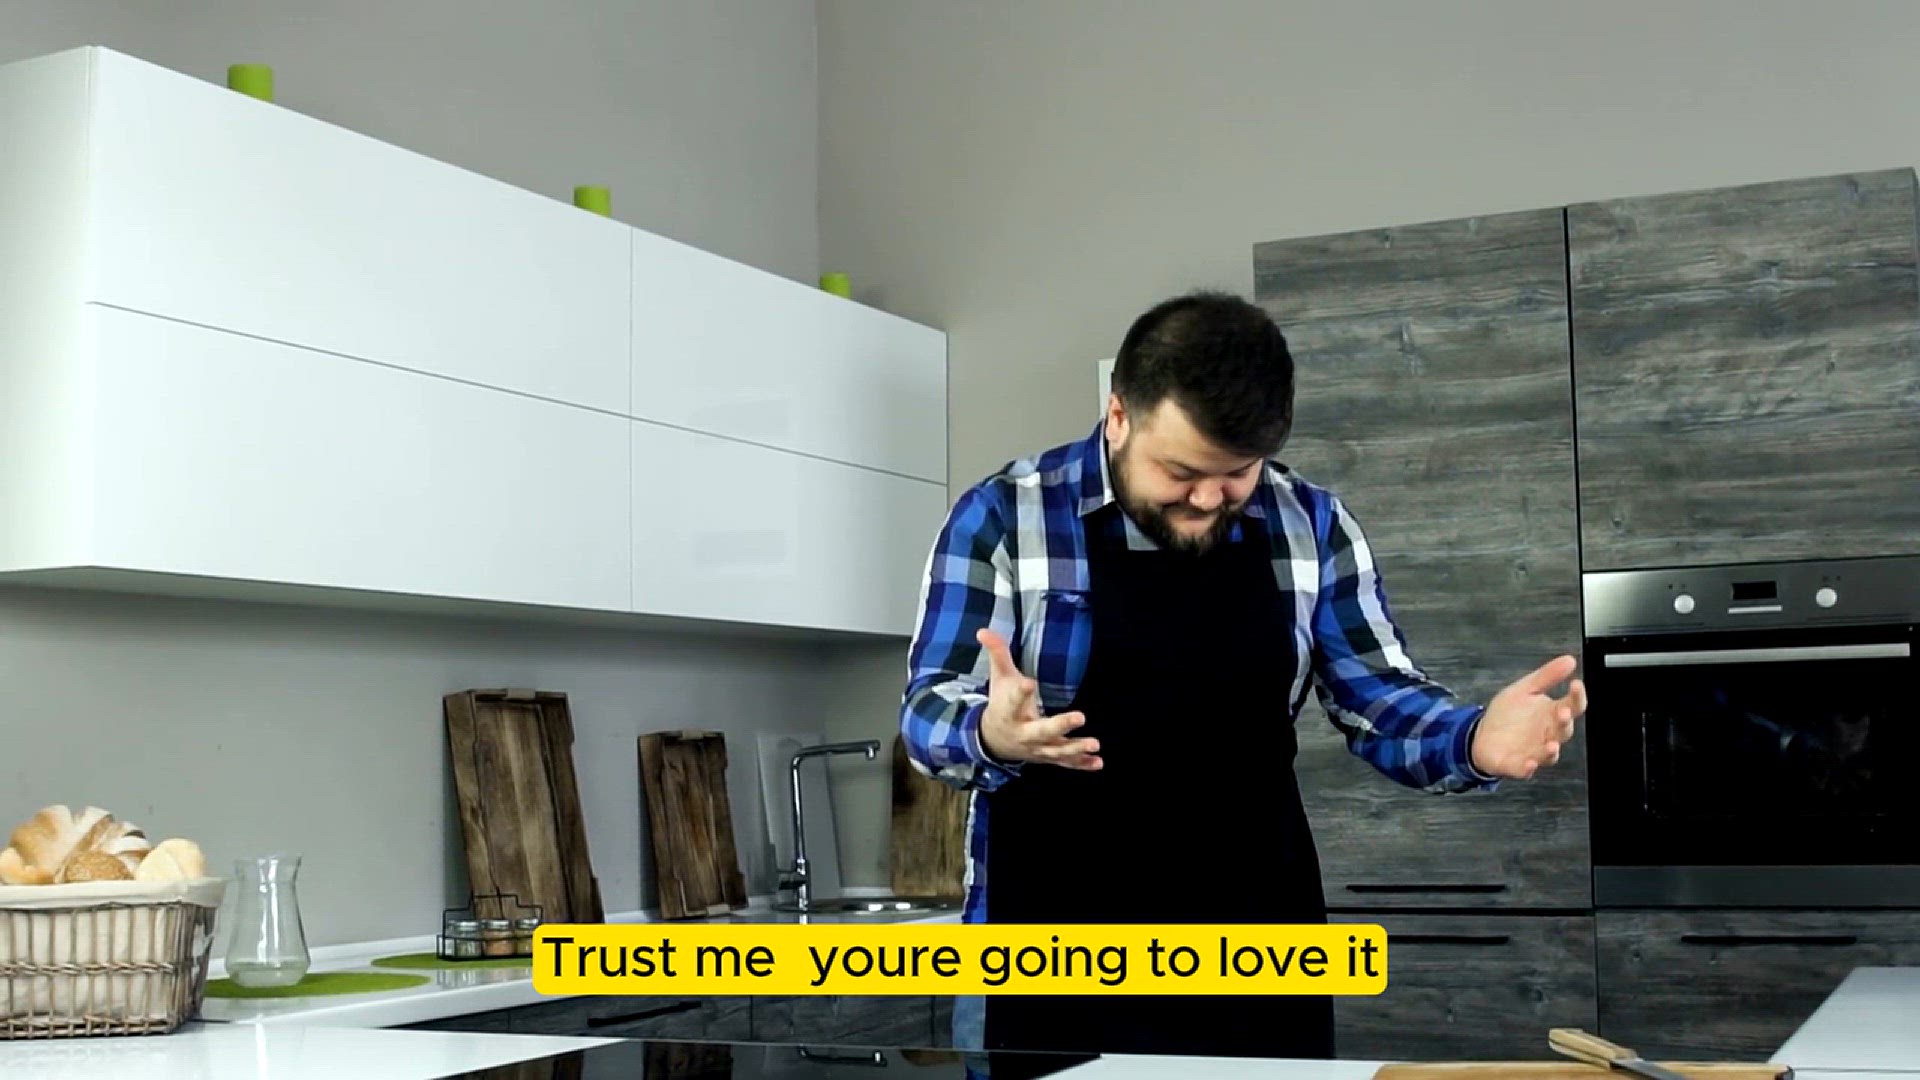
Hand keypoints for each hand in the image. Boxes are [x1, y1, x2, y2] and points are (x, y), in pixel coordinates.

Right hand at [974, 629, 1102, 770]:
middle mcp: (1023, 733)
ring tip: (1095, 743)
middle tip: (1080, 716)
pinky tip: (1098, 763)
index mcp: (1009, 712)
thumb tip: (983, 630)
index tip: (1029, 683)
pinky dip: (1081, 764)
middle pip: (1041, 731)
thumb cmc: (1000, 704)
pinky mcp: (1048, 757)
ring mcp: (1037, 748)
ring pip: (1056, 750)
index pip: (1013, 701)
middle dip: (1060, 725)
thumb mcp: (998, 679)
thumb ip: (997, 654)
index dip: (1020, 692)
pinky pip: (1065, 762)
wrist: (994, 742)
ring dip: (1076, 749)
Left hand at [1471, 655, 1587, 779]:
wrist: (1483, 735)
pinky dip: (1527, 768)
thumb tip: (1570, 660)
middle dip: (1564, 722)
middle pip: (1563, 730)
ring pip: (1549, 754)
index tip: (1576, 684)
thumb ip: (1547, 676)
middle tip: (1562, 712)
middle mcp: (1548, 734)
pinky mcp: (1517, 765)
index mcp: (1552, 714)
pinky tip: (1529, 763)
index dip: (1577, 696)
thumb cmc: (1509, 714)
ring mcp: (1534, 751)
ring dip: (1551, 750)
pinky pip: (1525, 769)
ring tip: (1552, 745)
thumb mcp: (1525, 689)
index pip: (1572, 705)